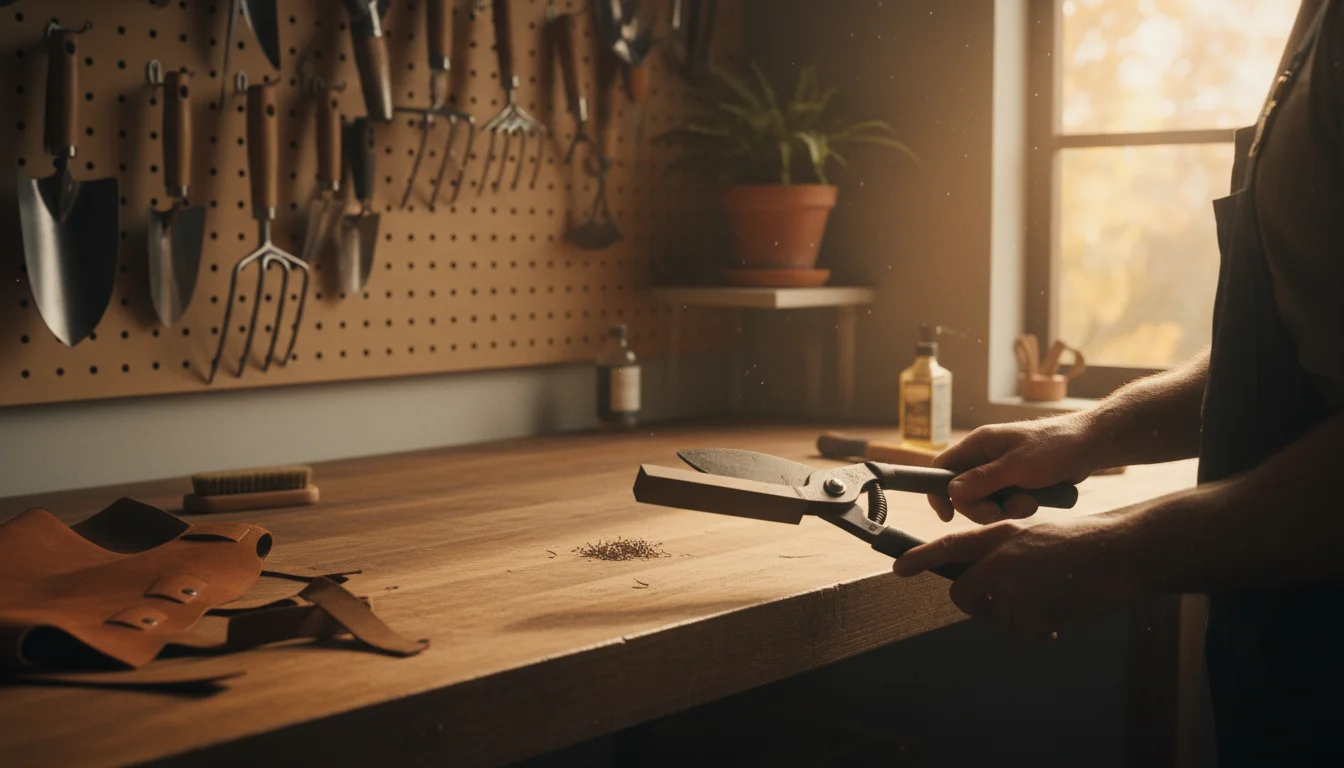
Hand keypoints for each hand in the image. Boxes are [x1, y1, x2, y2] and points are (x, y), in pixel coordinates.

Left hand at [894, 515, 1143, 643]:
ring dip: (1019, 617)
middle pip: (964, 596)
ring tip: (1050, 596)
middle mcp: (998, 562)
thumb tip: (984, 582)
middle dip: (980, 605)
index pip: (949, 547)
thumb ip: (1003, 554)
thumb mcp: (1032, 534)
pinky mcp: (1031, 615)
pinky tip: (1058, 616)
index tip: (898, 567)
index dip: (921, 557)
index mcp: (999, 537)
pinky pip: (1022, 636)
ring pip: (997, 618)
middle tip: (1007, 602)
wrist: (1117, 553)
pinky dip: (1038, 633)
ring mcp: (1013, 590)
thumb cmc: (1081, 544)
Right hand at [930, 414, 1100, 523]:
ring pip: (985, 501)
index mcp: (978, 444)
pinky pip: (1004, 503)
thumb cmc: (1053, 448)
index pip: (942, 467)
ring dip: (1004, 509)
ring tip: (1028, 503)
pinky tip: (1035, 501)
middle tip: (1000, 512)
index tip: (947, 515)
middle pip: (962, 492)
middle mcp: (984, 457)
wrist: (1089, 445)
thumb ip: (983, 480)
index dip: (938, 492)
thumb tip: (951, 492)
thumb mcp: (1016, 466)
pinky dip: (1017, 507)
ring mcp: (1000, 471)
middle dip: (980, 507)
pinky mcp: (1015, 482)